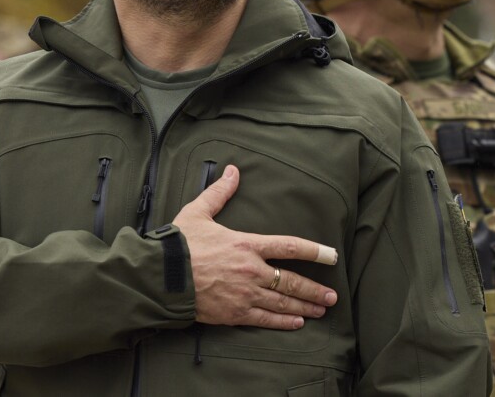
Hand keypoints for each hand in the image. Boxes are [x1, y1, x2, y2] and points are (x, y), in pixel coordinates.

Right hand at [172, 165, 337, 329]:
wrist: (162, 277)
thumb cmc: (179, 244)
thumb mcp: (198, 212)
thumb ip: (219, 193)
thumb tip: (232, 171)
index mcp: (246, 244)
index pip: (289, 246)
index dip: (314, 250)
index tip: (331, 255)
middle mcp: (252, 271)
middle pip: (292, 281)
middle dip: (315, 289)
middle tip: (332, 295)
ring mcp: (245, 294)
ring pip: (283, 302)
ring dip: (305, 306)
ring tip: (321, 309)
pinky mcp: (235, 313)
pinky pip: (266, 319)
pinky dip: (283, 321)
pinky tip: (297, 322)